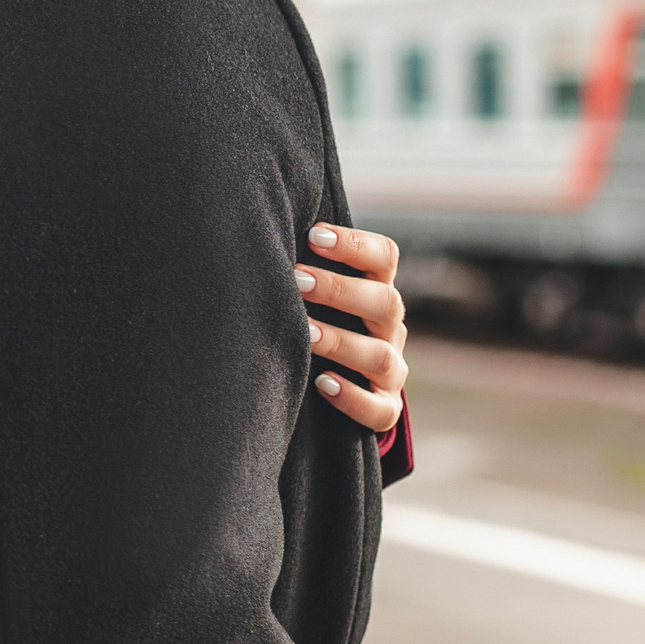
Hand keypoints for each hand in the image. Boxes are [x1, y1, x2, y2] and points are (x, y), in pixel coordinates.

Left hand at [297, 224, 407, 432]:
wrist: (320, 386)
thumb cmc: (307, 319)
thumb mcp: (308, 292)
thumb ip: (298, 266)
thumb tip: (255, 231)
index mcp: (375, 289)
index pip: (385, 258)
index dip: (355, 245)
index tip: (314, 236)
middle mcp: (388, 327)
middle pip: (385, 302)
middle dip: (339, 290)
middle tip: (296, 280)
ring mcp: (390, 370)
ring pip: (380, 356)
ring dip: (340, 342)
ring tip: (304, 333)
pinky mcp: (382, 408)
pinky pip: (380, 411)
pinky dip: (353, 398)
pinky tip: (322, 384)